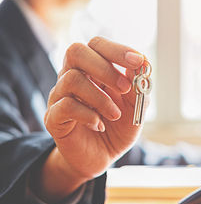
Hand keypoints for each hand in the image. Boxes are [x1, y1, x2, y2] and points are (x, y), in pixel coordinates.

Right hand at [38, 37, 148, 202]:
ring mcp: (60, 96)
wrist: (100, 158)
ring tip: (115, 115)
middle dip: (105, 67)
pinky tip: (99, 126)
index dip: (118, 50)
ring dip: (101, 97)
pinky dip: (89, 115)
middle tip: (125, 88)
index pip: (97, 45)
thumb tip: (143, 63)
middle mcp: (73, 77)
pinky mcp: (54, 118)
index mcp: (93, 70)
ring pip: (72, 79)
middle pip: (76, 51)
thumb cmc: (118, 128)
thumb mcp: (135, 108)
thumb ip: (138, 87)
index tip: (139, 61)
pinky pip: (65, 106)